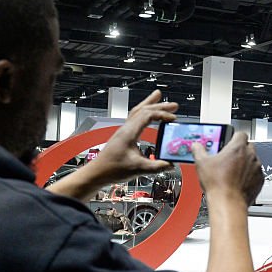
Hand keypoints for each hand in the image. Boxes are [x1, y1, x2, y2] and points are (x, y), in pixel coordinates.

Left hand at [45, 90, 175, 202]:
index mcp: (129, 133)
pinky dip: (143, 113)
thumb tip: (171, 164)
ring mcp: (123, 131)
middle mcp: (126, 129)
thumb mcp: (138, 169)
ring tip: (159, 98)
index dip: (162, 115)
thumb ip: (156, 166)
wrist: (97, 173)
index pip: (147, 116)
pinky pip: (134, 119)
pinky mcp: (123, 136)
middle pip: (143, 110)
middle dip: (159, 106)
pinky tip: (149, 118)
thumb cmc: (112, 169)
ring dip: (149, 105)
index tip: (173, 119)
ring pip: (137, 112)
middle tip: (174, 105)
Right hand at [191, 132, 263, 206]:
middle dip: (239, 151)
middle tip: (228, 158)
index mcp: (238, 148)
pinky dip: (249, 176)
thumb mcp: (202, 163)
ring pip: (252, 160)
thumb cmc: (218, 184)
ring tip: (232, 172)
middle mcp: (250, 156)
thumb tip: (196, 146)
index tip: (228, 142)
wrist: (228, 203)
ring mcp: (257, 168)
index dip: (234, 137)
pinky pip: (256, 173)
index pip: (240, 134)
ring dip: (245, 163)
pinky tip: (238, 181)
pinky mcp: (260, 180)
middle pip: (247, 146)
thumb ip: (199, 150)